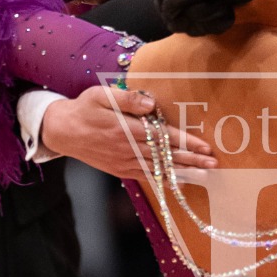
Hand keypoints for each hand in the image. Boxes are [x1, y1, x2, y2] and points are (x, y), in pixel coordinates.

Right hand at [39, 85, 216, 179]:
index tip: (205, 145)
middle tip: (214, 163)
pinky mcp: (121, 170)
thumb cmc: (84, 108)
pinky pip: (147, 176)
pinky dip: (165, 180)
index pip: (163, 136)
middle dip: (192, 160)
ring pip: (159, 169)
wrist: (62, 131)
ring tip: (205, 174)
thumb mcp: (101, 95)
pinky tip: (180, 181)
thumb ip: (128, 99)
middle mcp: (127, 149)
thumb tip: (152, 104)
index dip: (185, 142)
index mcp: (125, 129)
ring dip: (184, 172)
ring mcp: (124, 162)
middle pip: (166, 156)